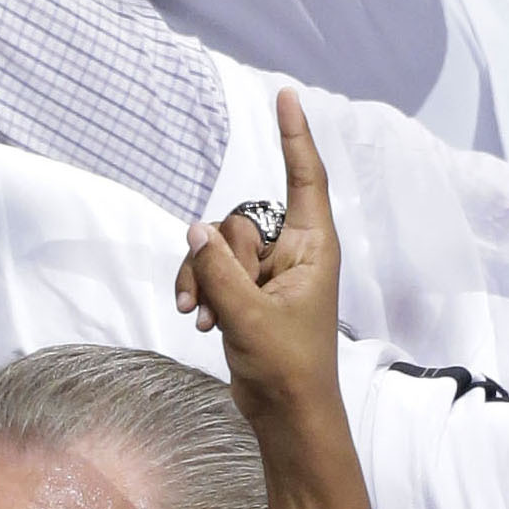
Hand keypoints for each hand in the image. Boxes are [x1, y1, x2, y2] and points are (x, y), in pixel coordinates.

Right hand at [181, 94, 344, 424]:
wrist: (286, 413)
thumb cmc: (288, 367)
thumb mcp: (249, 316)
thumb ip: (219, 269)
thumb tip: (195, 229)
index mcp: (314, 248)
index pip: (305, 179)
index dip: (295, 137)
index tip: (286, 96)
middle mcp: (293, 252)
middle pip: (241, 219)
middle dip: (219, 257)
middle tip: (224, 302)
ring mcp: (268, 271)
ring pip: (217, 245)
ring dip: (203, 278)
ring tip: (204, 316)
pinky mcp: (247, 290)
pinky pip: (210, 267)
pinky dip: (200, 289)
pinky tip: (200, 319)